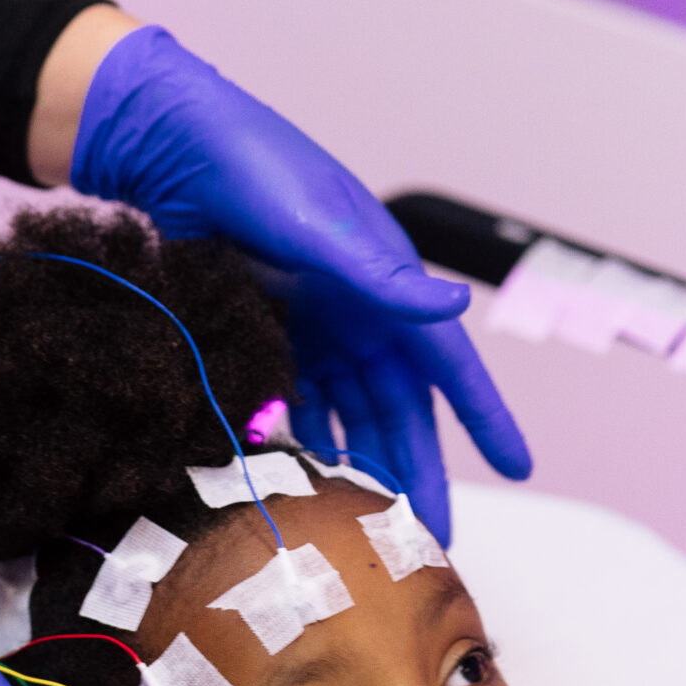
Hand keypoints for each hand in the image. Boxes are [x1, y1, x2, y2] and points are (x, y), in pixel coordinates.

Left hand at [66, 25, 530, 540]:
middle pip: (398, 409)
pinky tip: (296, 483)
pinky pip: (291, 403)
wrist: (166, 149)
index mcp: (386, 285)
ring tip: (363, 528)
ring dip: (358, 467)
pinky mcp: (261, 335)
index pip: (449, 365)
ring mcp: (308, 327)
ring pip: (347, 415)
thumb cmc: (252, 167)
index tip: (519, 465)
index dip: (485, 415)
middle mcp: (356, 312)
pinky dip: (297, 441)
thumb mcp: (317, 223)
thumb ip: (379, 275)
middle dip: (416, 471)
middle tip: (426, 537)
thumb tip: (453, 306)